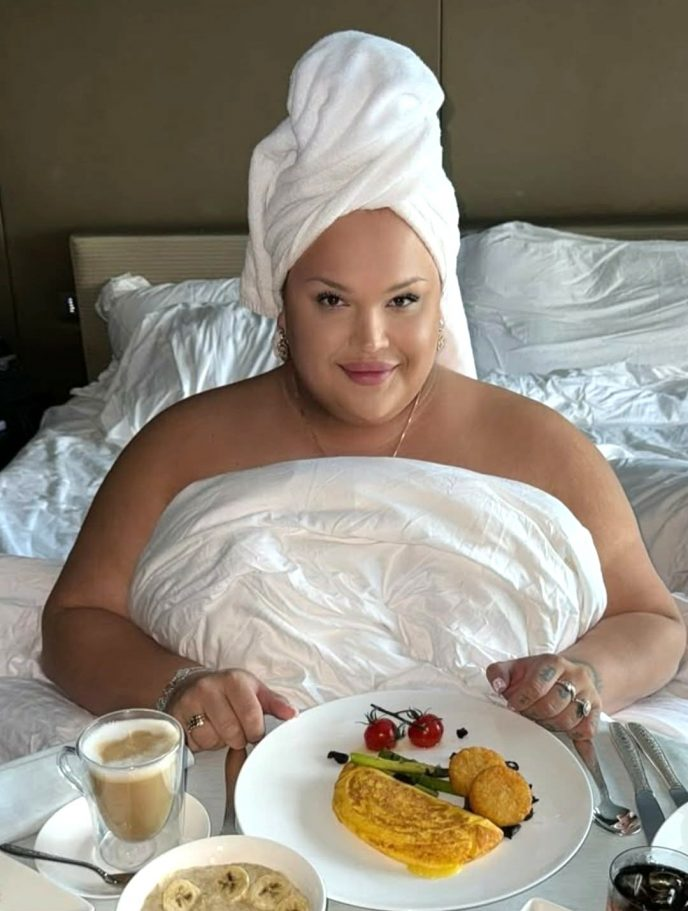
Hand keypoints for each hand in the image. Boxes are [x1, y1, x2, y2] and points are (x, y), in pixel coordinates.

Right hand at [166, 668, 297, 751]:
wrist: (191, 685)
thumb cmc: (228, 691)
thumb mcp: (254, 691)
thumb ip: (275, 703)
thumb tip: (292, 714)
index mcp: (234, 680)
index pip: (252, 718)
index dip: (256, 731)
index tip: (255, 730)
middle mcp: (209, 688)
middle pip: (233, 733)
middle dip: (238, 738)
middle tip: (235, 728)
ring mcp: (189, 702)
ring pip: (212, 740)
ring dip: (218, 740)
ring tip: (218, 726)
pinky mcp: (175, 716)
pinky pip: (194, 743)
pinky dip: (201, 742)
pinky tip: (203, 729)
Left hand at [486, 654, 600, 739]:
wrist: (571, 673)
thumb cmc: (537, 674)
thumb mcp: (515, 668)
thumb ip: (498, 673)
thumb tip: (497, 686)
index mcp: (553, 663)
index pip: (536, 686)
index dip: (521, 701)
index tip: (512, 707)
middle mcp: (575, 676)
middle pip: (552, 705)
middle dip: (533, 715)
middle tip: (526, 715)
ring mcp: (588, 693)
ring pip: (568, 720)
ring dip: (549, 726)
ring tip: (541, 719)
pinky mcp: (597, 711)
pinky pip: (586, 731)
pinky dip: (571, 735)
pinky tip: (560, 729)